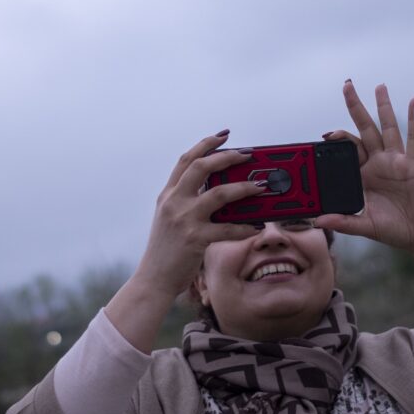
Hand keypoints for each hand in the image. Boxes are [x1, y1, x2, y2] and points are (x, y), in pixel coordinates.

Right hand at [132, 131, 263, 297]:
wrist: (153, 279)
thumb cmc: (167, 251)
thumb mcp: (171, 219)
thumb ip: (188, 202)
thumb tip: (222, 190)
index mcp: (168, 195)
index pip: (186, 160)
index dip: (206, 143)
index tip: (224, 135)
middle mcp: (174, 202)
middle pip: (201, 167)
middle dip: (227, 156)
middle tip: (248, 154)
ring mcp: (184, 219)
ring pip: (219, 193)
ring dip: (244, 188)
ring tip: (261, 187)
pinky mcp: (195, 239)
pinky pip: (227, 228)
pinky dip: (245, 226)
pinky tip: (257, 226)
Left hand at [315, 81, 413, 269]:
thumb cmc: (394, 230)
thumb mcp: (365, 226)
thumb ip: (343, 222)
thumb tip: (318, 220)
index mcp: (362, 175)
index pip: (347, 150)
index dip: (338, 139)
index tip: (325, 135)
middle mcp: (378, 163)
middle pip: (364, 129)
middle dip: (356, 107)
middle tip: (347, 85)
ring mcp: (396, 161)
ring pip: (388, 128)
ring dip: (383, 106)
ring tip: (379, 86)